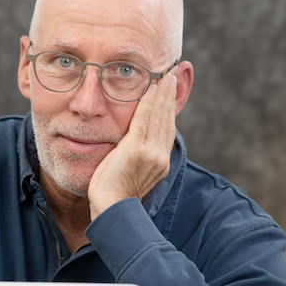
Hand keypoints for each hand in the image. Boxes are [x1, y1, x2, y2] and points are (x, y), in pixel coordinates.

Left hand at [88, 72, 177, 218]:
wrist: (112, 210)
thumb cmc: (114, 195)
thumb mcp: (131, 173)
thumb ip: (136, 156)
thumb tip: (131, 145)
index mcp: (160, 162)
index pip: (167, 129)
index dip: (169, 109)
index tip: (170, 92)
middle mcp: (160, 156)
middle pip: (167, 120)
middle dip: (170, 96)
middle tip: (173, 75)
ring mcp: (150, 153)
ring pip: (159, 117)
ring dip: (163, 94)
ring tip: (166, 77)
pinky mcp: (136, 149)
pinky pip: (144, 119)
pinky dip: (149, 102)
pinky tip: (152, 88)